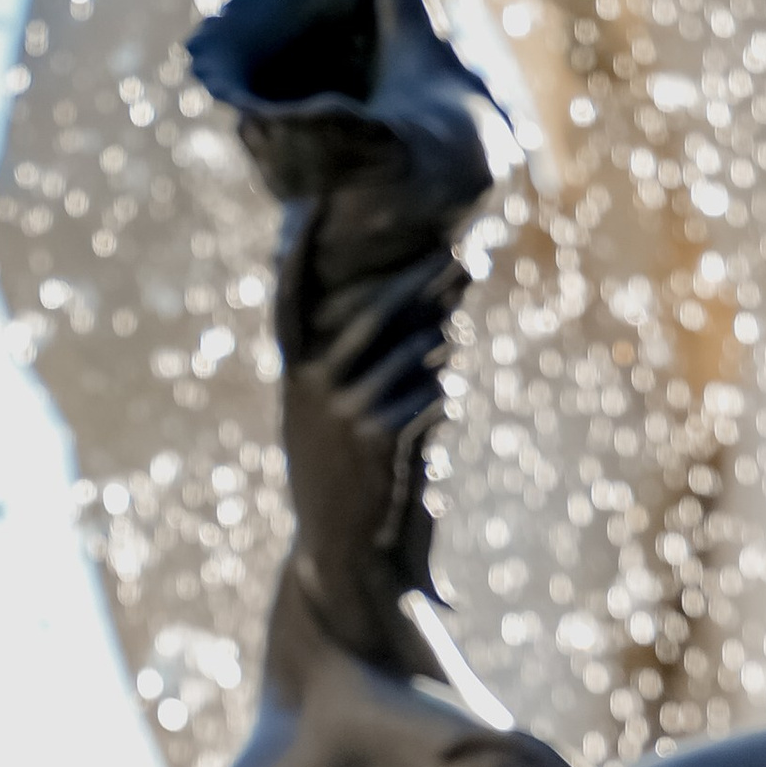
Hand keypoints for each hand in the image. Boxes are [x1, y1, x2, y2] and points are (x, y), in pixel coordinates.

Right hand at [279, 240, 469, 667]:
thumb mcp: (335, 422)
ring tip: (449, 336)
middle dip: (428, 281)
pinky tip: (441, 400)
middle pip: (380, 312)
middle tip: (467, 254)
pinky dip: (443, 394)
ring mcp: (346, 410)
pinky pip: (431, 393)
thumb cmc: (349, 484)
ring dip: (442, 343)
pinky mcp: (379, 438)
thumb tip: (418, 318)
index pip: (301, 298)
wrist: (344, 559)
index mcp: (298, 373)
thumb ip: (362, 371)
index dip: (317, 254)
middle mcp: (316, 385)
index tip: (332, 208)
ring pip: (415, 351)